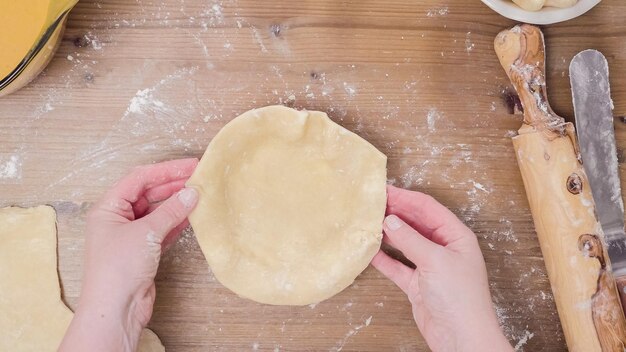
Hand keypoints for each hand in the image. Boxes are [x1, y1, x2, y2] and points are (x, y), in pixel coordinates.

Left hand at [60, 158, 198, 351]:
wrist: (116, 309)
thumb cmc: (117, 270)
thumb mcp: (146, 233)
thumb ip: (171, 211)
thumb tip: (191, 192)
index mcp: (109, 207)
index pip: (140, 178)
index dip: (166, 170)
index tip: (190, 164)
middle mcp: (118, 218)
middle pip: (149, 192)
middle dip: (174, 184)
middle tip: (199, 176)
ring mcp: (131, 235)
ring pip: (157, 210)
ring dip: (177, 202)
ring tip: (199, 193)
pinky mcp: (144, 250)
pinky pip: (163, 228)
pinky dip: (177, 221)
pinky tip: (192, 215)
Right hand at [372, 186, 511, 351]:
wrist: (461, 338)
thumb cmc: (461, 299)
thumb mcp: (435, 261)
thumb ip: (411, 240)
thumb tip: (391, 221)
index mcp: (456, 236)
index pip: (427, 208)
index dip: (405, 197)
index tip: (384, 190)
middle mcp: (443, 248)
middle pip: (415, 223)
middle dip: (395, 212)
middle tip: (372, 204)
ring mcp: (430, 266)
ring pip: (405, 243)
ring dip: (388, 234)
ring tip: (368, 222)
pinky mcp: (418, 284)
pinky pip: (397, 265)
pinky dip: (383, 258)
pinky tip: (370, 250)